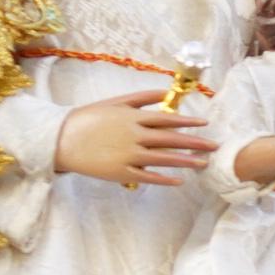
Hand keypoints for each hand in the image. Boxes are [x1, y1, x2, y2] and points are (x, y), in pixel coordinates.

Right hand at [52, 89, 218, 186]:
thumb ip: (141, 98)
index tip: (206, 124)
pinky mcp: (120, 172)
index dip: (188, 121)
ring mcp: (128, 155)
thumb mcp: (114, 102)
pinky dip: (165, 179)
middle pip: (171, 139)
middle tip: (215, 147)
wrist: (60, 138)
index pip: (167, 119)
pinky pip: (147, 177)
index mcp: (133, 117)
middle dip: (195, 143)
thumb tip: (164, 93)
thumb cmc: (87, 118)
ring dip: (186, 162)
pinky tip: (180, 181)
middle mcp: (134, 135)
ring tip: (203, 163)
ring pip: (164, 159)